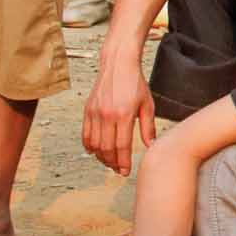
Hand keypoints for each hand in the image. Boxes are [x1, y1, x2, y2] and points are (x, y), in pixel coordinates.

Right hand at [81, 49, 157, 175]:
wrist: (118, 64)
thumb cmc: (136, 83)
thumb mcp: (147, 104)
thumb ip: (148, 127)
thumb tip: (150, 146)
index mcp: (124, 114)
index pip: (122, 145)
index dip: (123, 161)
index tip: (125, 171)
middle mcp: (107, 115)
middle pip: (107, 148)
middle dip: (112, 162)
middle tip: (118, 170)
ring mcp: (95, 112)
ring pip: (94, 143)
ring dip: (101, 157)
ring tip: (109, 162)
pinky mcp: (87, 110)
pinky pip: (85, 134)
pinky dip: (89, 146)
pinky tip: (95, 152)